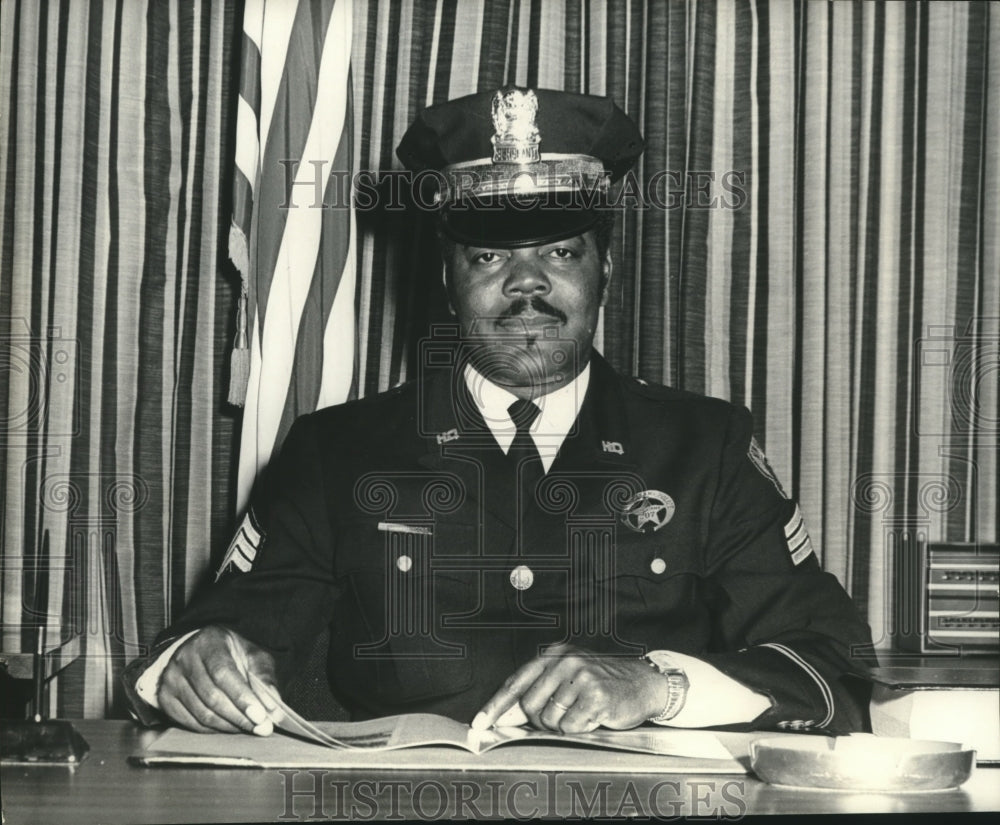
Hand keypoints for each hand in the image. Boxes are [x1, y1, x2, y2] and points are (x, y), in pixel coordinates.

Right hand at [157, 626, 282, 734]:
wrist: (201, 652)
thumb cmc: (231, 654)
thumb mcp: (252, 655)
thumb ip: (264, 677)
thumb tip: (273, 705)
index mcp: (208, 641)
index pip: (223, 673)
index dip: (242, 697)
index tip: (261, 715)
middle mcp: (184, 658)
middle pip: (212, 697)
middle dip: (240, 716)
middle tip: (262, 728)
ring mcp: (171, 679)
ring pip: (202, 713)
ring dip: (229, 726)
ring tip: (250, 728)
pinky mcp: (165, 698)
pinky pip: (190, 723)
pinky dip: (213, 730)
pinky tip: (229, 727)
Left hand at [471, 643, 666, 733]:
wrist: (643, 682)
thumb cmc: (602, 681)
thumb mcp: (568, 675)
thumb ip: (539, 689)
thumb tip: (506, 715)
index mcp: (554, 654)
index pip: (516, 682)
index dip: (495, 705)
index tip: (479, 723)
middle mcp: (565, 661)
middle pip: (530, 705)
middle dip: (540, 719)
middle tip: (562, 714)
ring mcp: (580, 677)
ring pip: (550, 719)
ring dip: (564, 724)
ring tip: (582, 711)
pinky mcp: (595, 696)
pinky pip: (570, 727)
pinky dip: (580, 728)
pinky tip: (593, 715)